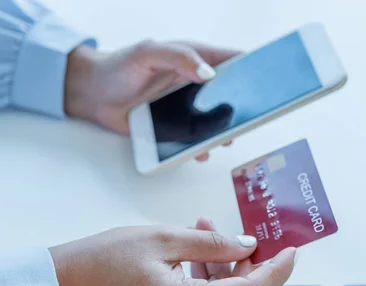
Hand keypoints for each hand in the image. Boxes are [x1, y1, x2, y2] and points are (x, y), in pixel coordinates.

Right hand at [50, 219, 296, 285]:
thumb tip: (246, 246)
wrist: (68, 284)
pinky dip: (206, 276)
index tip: (290, 251)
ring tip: (205, 229)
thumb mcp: (163, 238)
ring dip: (222, 265)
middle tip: (241, 231)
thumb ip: (212, 243)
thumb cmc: (104, 259)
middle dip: (245, 262)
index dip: (275, 272)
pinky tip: (195, 249)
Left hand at [64, 41, 238, 160]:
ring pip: (216, 122)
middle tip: (255, 115)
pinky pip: (196, 141)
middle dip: (245, 106)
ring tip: (227, 138)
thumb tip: (208, 74)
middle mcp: (195, 85)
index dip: (255, 67)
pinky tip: (202, 152)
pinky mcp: (175, 129)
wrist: (93, 95)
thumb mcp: (148, 53)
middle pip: (231, 96)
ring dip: (225, 131)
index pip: (233, 60)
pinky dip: (202, 148)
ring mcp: (187, 109)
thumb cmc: (118, 67)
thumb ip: (179, 58)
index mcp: (195, 60)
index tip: (273, 76)